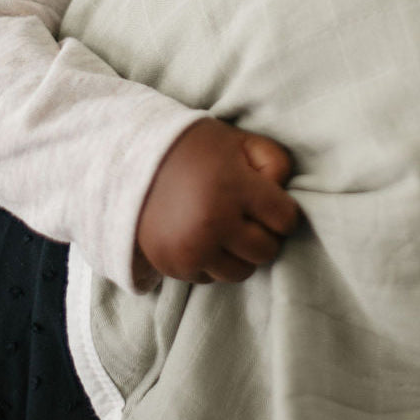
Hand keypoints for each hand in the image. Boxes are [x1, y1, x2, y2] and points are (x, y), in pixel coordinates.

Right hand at [135, 118, 300, 283]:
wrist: (133, 160)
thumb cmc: (197, 148)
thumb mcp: (241, 141)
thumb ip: (276, 162)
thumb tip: (283, 195)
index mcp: (233, 188)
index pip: (286, 220)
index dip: (283, 210)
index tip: (269, 201)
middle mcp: (212, 223)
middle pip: (267, 251)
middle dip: (264, 234)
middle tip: (247, 215)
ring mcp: (191, 249)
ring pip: (242, 272)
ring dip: (240, 253)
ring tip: (225, 226)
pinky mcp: (173, 266)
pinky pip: (211, 278)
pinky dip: (212, 261)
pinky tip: (202, 235)